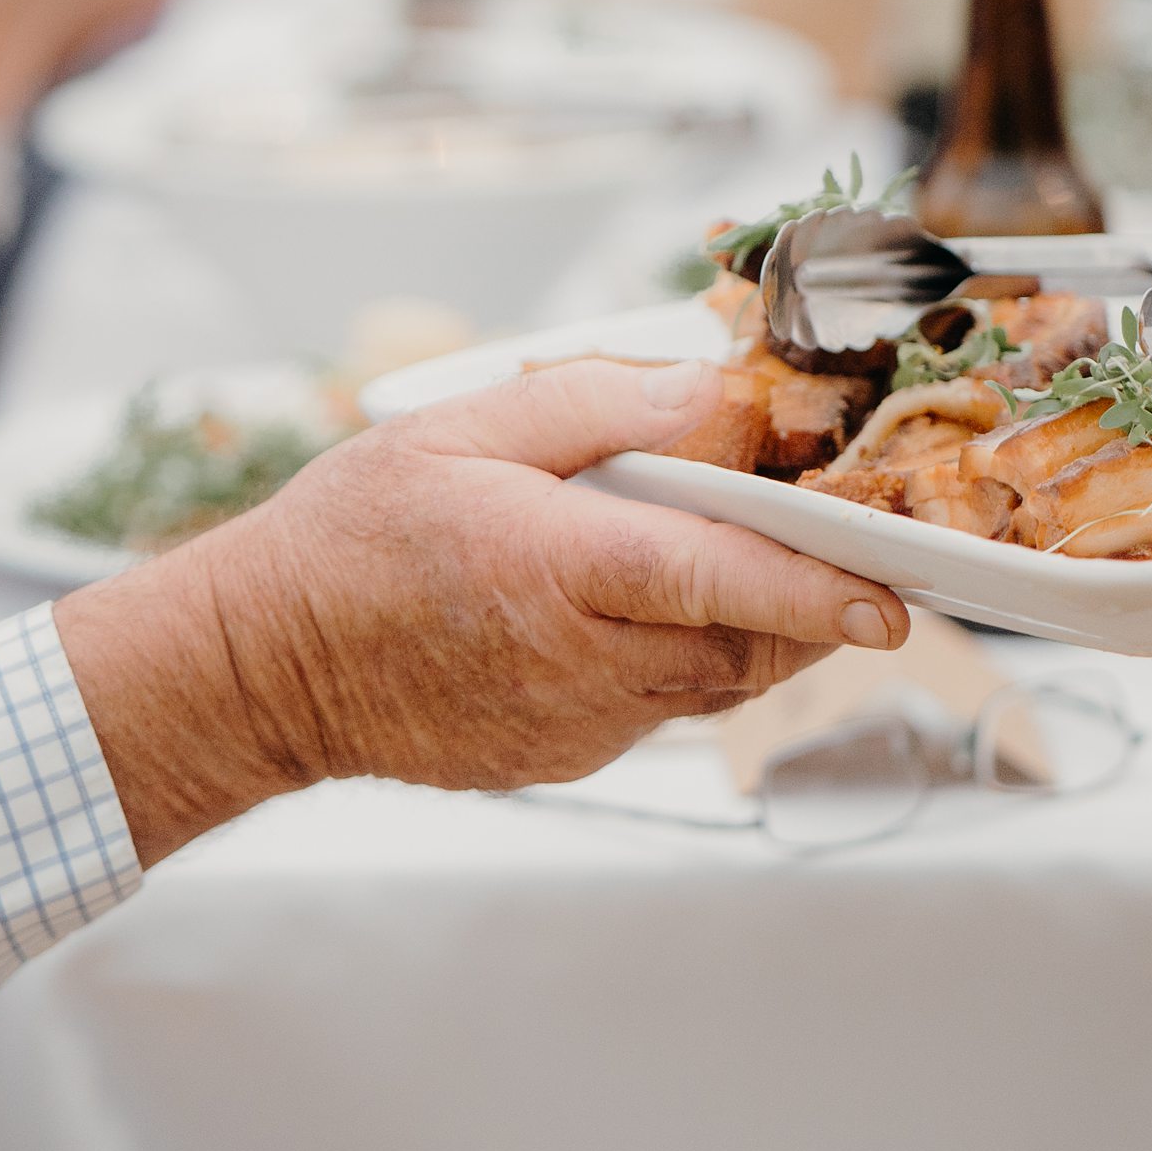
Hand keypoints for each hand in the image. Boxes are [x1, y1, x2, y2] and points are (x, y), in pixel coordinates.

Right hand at [54, 360, 908, 864]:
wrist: (264, 666)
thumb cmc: (353, 535)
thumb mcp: (460, 428)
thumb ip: (598, 404)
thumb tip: (712, 391)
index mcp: (552, 567)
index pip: (712, 579)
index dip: (811, 588)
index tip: (887, 598)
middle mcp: (574, 661)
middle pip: (739, 647)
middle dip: (806, 608)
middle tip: (843, 558)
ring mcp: (571, 726)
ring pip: (711, 688)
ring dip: (750, 633)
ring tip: (752, 573)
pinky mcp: (562, 759)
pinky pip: (657, 713)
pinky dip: (677, 664)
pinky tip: (640, 616)